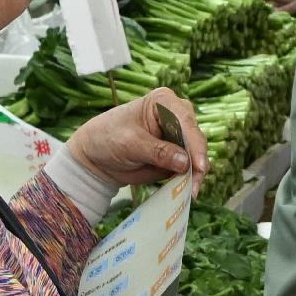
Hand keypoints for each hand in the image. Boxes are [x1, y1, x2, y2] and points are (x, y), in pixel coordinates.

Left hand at [70, 89, 205, 188]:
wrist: (95, 157)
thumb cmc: (108, 138)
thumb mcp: (130, 143)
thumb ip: (158, 152)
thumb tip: (185, 163)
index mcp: (164, 102)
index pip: (186, 121)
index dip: (195, 143)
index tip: (199, 166)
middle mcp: (176, 117)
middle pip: (196, 139)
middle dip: (198, 162)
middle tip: (195, 185)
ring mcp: (178, 138)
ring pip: (196, 156)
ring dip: (196, 175)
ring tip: (191, 192)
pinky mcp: (176, 157)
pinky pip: (188, 169)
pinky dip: (189, 180)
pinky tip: (187, 192)